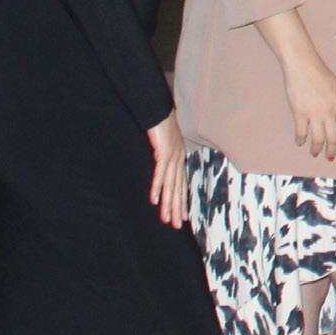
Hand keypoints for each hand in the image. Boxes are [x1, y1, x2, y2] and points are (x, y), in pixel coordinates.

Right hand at [146, 113, 189, 227]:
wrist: (159, 109)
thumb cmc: (160, 125)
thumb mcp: (164, 143)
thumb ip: (164, 155)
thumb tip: (161, 162)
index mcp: (179, 159)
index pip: (181, 185)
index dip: (181, 201)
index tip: (181, 217)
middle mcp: (178, 161)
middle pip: (178, 189)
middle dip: (176, 208)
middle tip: (176, 225)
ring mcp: (172, 158)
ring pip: (170, 186)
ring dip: (167, 203)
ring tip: (166, 219)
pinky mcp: (163, 153)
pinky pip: (160, 174)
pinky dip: (157, 187)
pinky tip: (154, 200)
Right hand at [283, 59, 335, 161]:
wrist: (302, 65)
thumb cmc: (319, 73)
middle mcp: (329, 111)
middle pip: (333, 137)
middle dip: (333, 150)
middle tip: (330, 156)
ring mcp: (314, 113)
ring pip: (318, 139)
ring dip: (317, 149)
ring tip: (315, 153)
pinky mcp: (299, 113)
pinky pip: (301, 132)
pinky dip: (300, 139)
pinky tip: (300, 142)